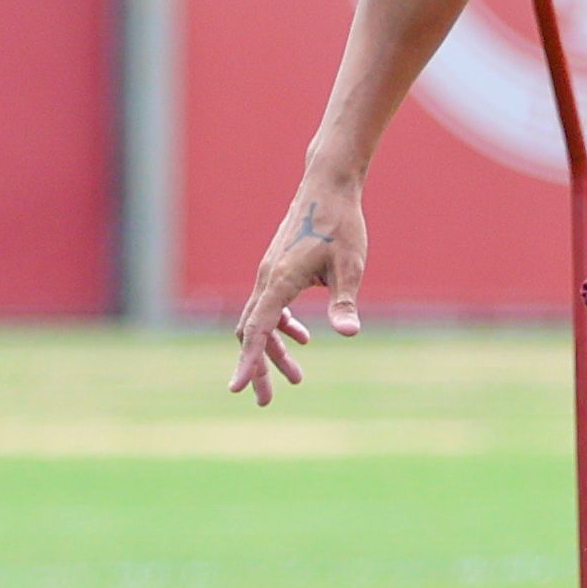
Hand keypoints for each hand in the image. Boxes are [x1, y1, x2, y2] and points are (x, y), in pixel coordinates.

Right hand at [230, 179, 365, 405]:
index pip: (258, 330)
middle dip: (258, 367)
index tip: (236, 388)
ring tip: (296, 377)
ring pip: (260, 321)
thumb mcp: (350, 265)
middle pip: (252, 333)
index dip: (248, 361)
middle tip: (266, 400)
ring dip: (273, 350)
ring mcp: (269, 273)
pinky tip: (303, 338)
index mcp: (279, 280)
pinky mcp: (277, 269)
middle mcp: (266, 278)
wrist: (328, 187)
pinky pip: (269, 306)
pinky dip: (281, 327)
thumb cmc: (342, 224)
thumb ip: (345, 302)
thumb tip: (349, 334)